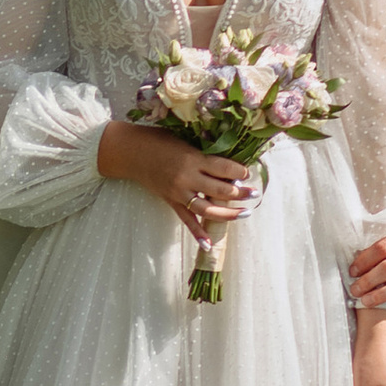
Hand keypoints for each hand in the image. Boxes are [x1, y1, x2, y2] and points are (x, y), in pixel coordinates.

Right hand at [98, 125, 262, 240]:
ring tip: (244, 213)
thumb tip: (227, 162)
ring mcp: (178, 192)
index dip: (238, 172)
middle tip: (254, 194)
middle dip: (239, 193)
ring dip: (227, 213)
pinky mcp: (170, 201)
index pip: (222, 167)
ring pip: (206, 209)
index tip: (247, 174)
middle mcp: (187, 178)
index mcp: (192, 159)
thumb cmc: (159, 140)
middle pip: (218, 190)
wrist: (132, 152)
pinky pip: (186, 220)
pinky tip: (209, 244)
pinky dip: (197, 233)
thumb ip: (203, 152)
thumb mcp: (184, 141)